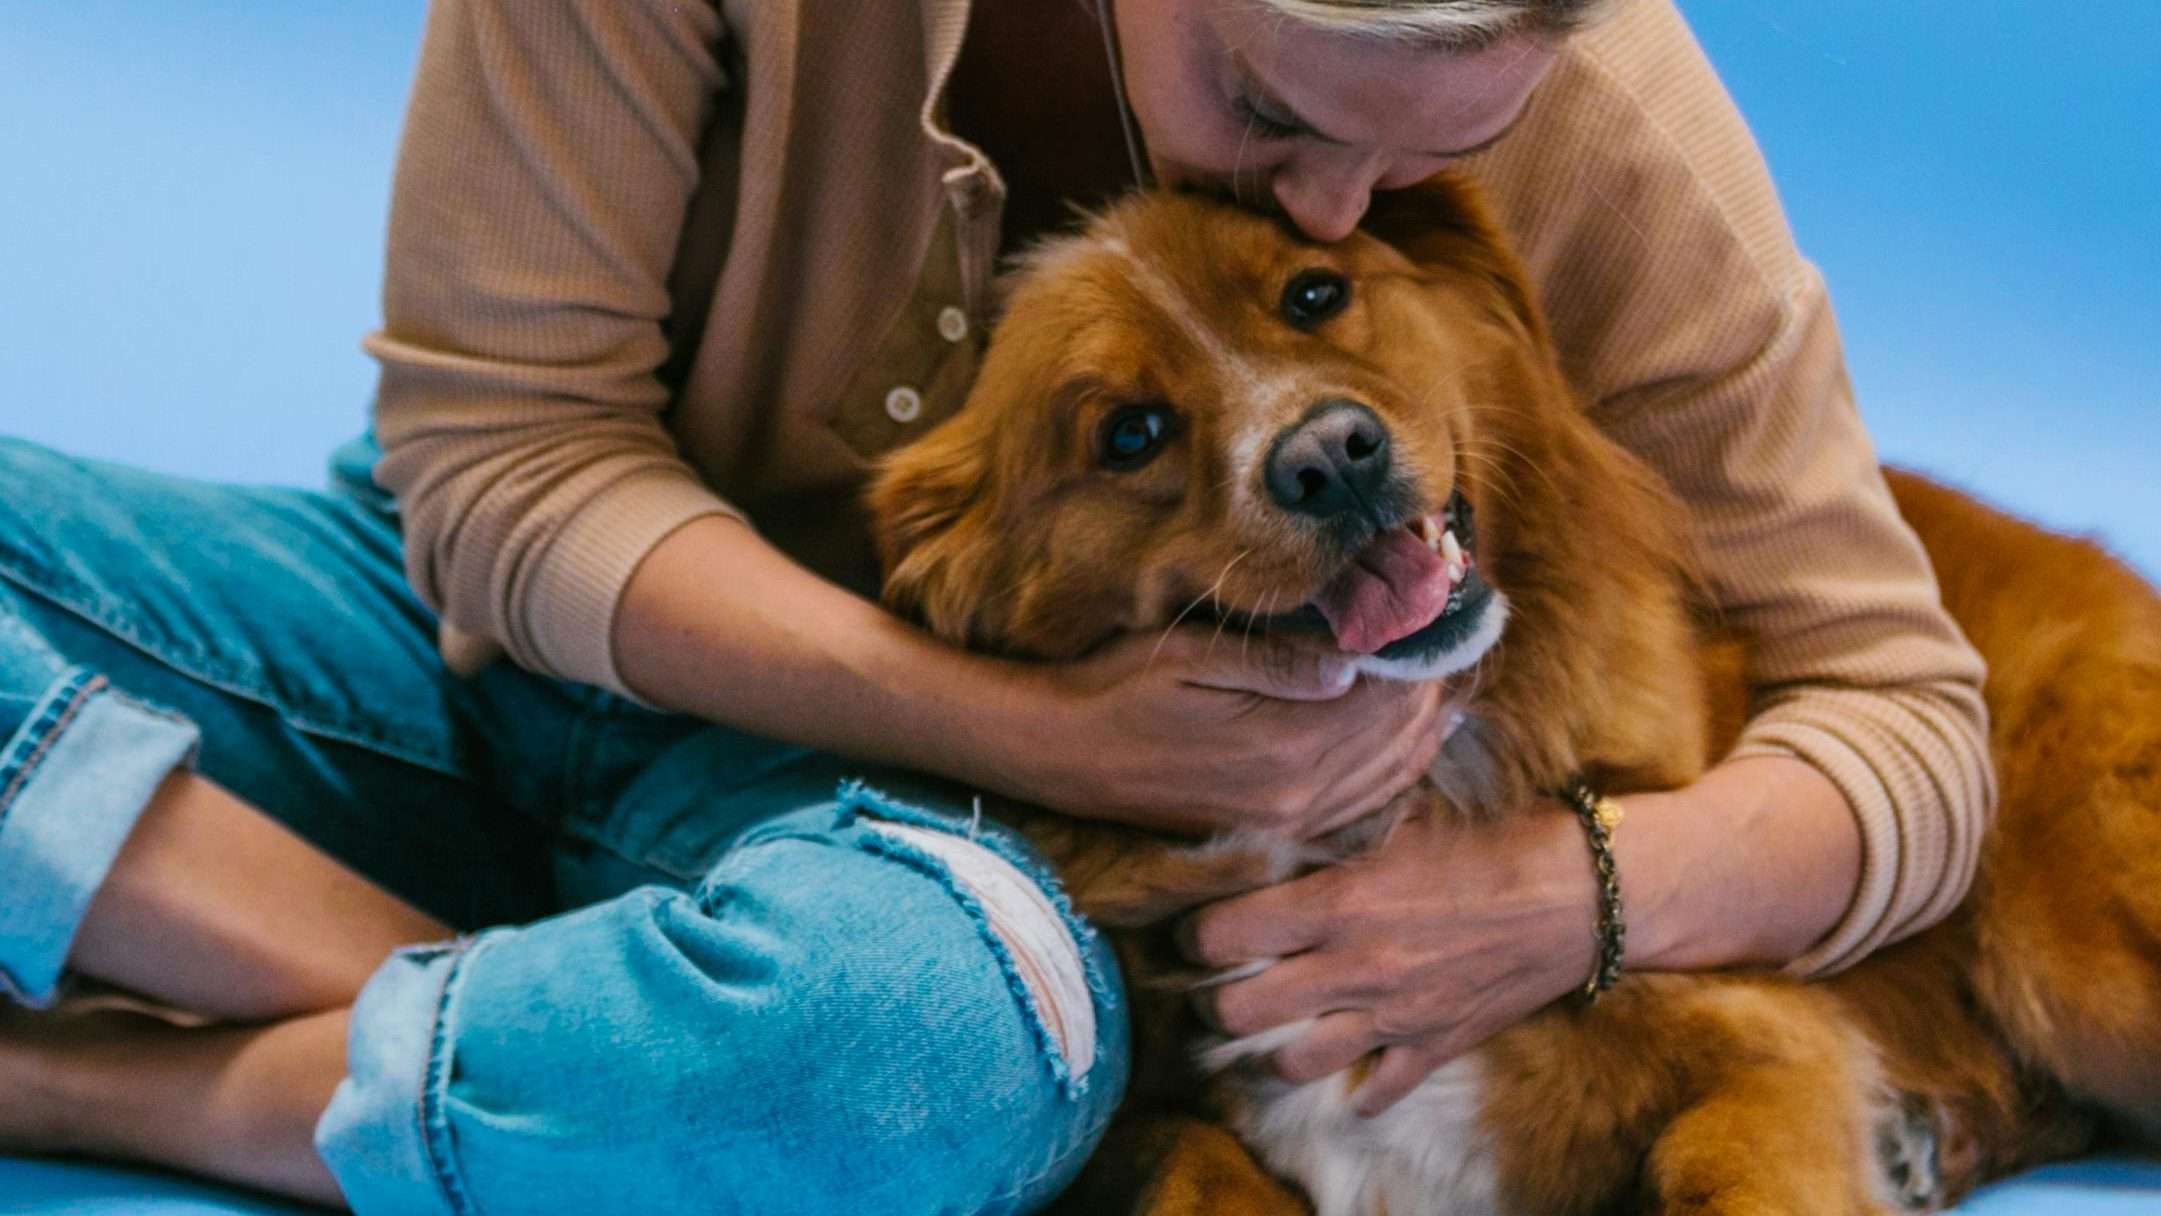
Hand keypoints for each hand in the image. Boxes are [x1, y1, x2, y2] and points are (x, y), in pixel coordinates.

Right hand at [1004, 627, 1446, 838]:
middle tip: (1462, 628)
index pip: (1384, 695)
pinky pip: (1363, 802)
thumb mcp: (1189, 658)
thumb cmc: (1116, 689)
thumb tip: (1353, 660)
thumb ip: (1274, 663)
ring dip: (1427, 725)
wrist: (1061, 756)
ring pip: (1390, 773)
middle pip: (1398, 735)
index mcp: (1281, 747)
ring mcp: (1287, 817)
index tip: (1444, 603)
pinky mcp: (1275, 826)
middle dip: (1436, 681)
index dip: (1422, 648)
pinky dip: (1400, 768)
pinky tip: (1417, 739)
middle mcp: (1296, 794)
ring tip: (1451, 673)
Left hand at [1179, 802, 1600, 1114]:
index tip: (1199, 927)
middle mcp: (1355, 967)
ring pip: (1292, 1063)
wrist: (1581, 892)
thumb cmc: (1491, 838)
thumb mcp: (1402, 815)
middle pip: (1239, 1011)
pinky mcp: (1433, 1047)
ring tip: (1274, 1026)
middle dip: (1215, 999)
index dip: (1196, 933)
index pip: (1224, 935)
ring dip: (1273, 1047)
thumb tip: (1276, 817)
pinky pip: (1375, 1093)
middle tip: (1221, 982)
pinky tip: (1351, 1068)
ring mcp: (1393, 1017)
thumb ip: (1335, 827)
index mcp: (1340, 903)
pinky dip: (1357, 1089)